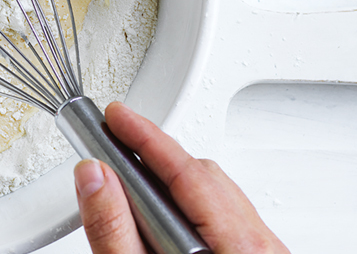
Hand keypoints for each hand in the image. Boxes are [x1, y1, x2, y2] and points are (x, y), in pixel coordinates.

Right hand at [74, 101, 288, 253]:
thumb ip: (113, 229)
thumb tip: (93, 175)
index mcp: (238, 246)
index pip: (186, 170)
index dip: (145, 137)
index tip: (116, 115)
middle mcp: (260, 247)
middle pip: (203, 176)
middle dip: (153, 158)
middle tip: (112, 143)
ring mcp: (263, 253)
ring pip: (215, 196)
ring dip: (169, 186)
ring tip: (127, 188)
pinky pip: (225, 218)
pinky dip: (188, 209)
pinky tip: (158, 220)